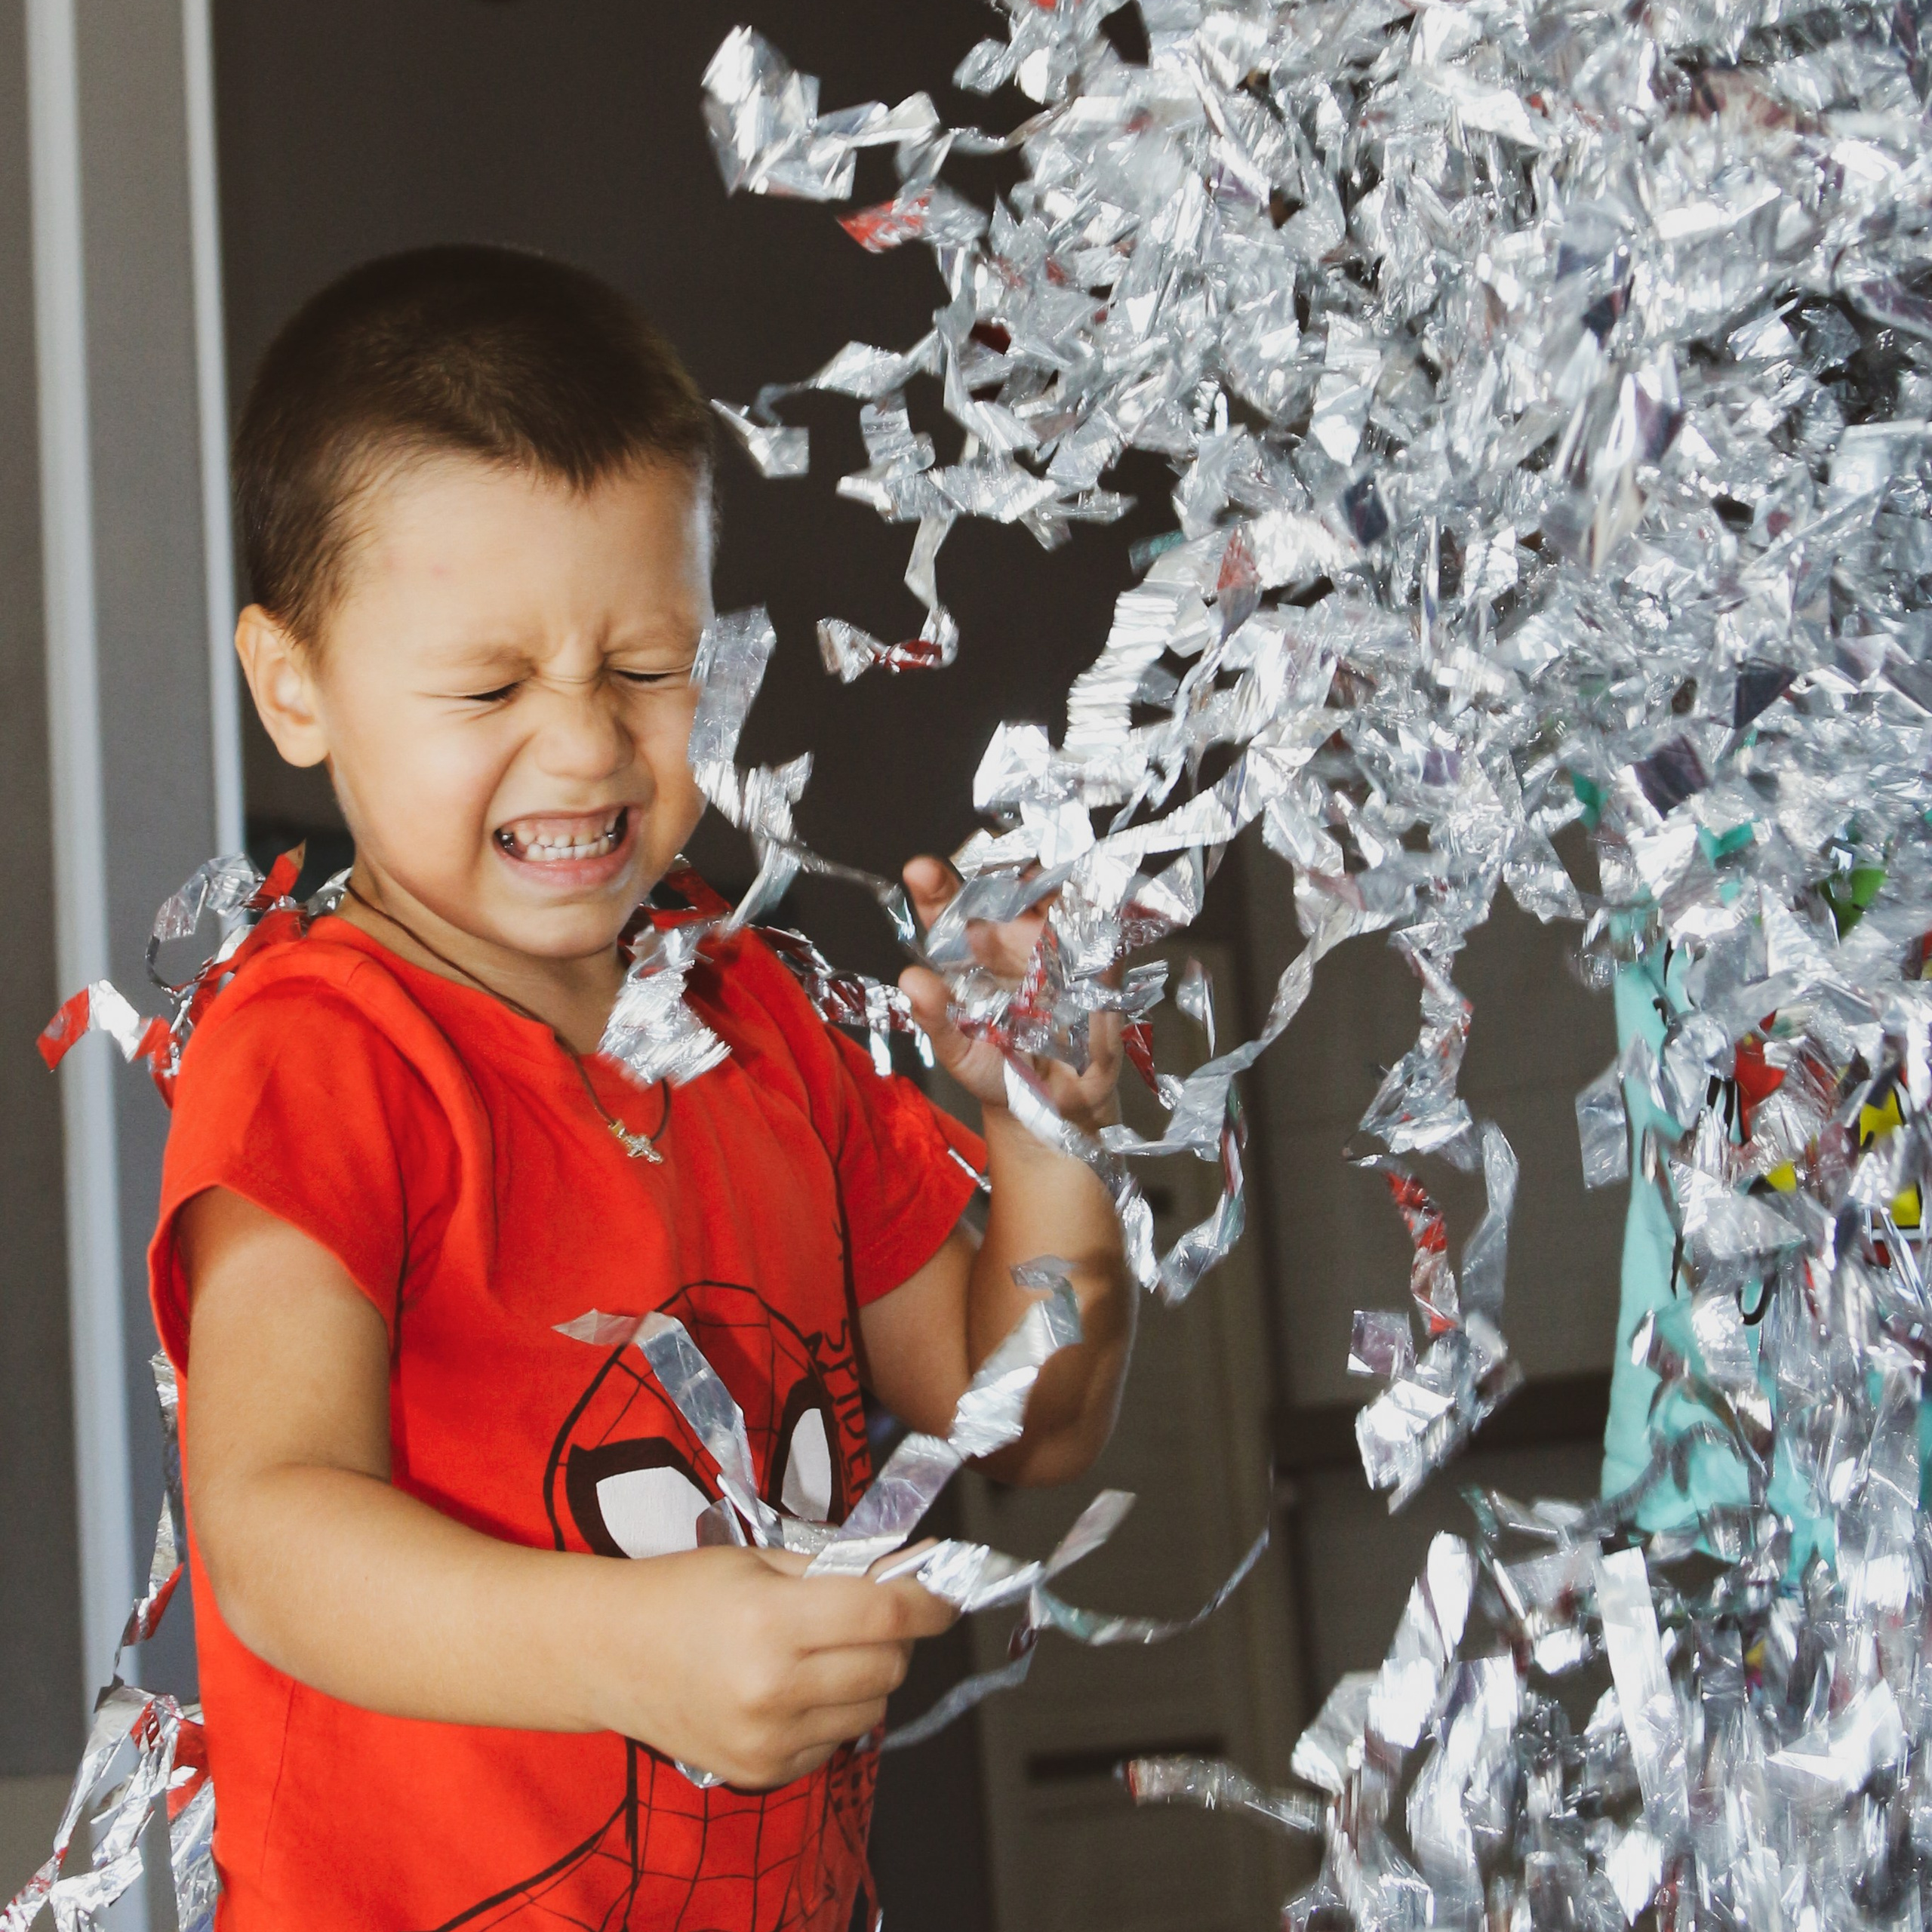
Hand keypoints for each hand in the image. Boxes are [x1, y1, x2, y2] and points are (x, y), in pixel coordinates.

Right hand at [589, 1544, 955, 1788]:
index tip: (944, 1592)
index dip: (929, 1601)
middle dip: (896, 1635)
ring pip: (872, 1708)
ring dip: (869, 1675)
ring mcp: (767, 1740)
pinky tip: (796, 1685)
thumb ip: (837, 1569)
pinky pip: (836, 1740)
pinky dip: (834, 1711)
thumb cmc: (684, 1592)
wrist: (608, 1653)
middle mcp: (773, 1689)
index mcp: (772, 1622)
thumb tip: (912, 1570)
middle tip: (873, 1613)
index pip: (885, 1615)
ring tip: (827, 1649)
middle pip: (888, 1666)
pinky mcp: (761, 1771)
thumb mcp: (759, 1560)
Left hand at [898, 856, 1122, 1138]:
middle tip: (997, 851)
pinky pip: (1105, 931)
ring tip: (1047, 862)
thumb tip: (910, 980)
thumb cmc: (999, 1073)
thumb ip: (935, 1017)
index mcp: (973, 957)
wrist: (1056, 1107)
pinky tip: (1100, 894)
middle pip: (1007, 888)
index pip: (949, 911)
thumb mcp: (960, 1052)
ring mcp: (1057, 948)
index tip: (921, 870)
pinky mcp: (1098, 965)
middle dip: (1003, 862)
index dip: (936, 887)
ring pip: (1058, 896)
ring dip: (1056, 873)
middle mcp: (1014, 941)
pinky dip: (1104, 909)